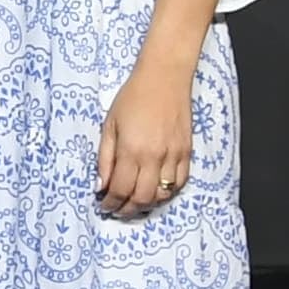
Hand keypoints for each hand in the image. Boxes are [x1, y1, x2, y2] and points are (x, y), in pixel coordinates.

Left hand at [93, 58, 195, 219]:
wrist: (164, 78)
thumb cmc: (132, 98)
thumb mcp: (109, 126)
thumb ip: (104, 158)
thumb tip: (101, 186)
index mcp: (131, 150)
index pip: (120, 190)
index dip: (111, 203)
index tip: (105, 206)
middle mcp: (153, 156)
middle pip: (142, 198)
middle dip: (128, 210)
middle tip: (118, 210)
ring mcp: (173, 155)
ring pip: (162, 195)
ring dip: (147, 203)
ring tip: (135, 201)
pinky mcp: (186, 152)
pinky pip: (180, 182)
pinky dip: (167, 192)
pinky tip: (156, 190)